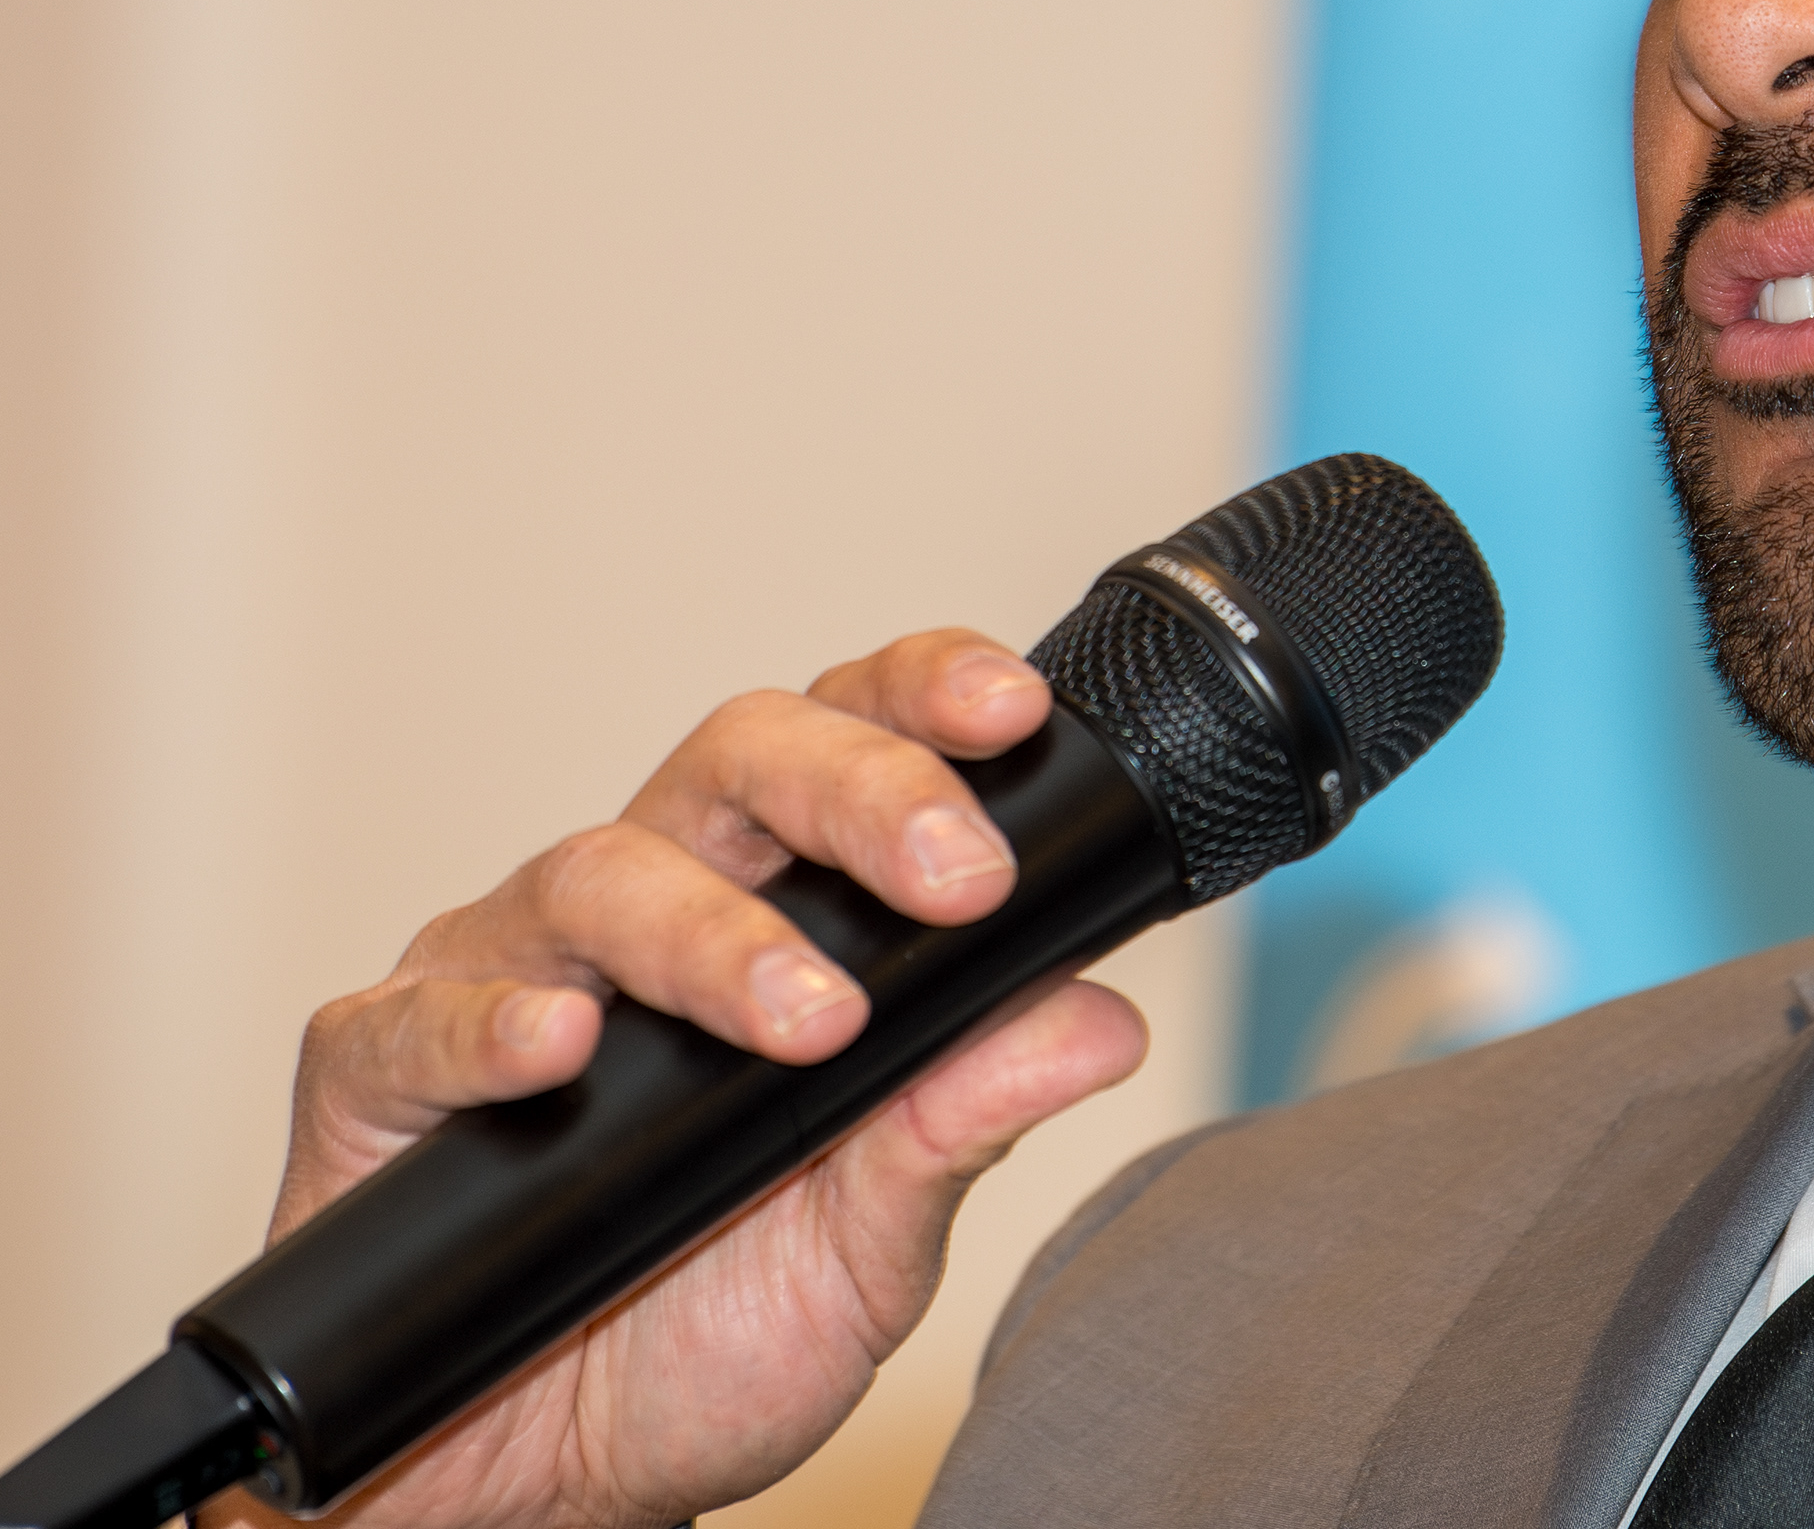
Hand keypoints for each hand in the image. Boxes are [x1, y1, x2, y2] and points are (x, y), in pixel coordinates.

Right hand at [209, 635, 1152, 1528]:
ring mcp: (505, 974)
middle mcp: (646, 908)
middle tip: (958, 878)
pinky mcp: (375, 1073)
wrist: (553, 1488)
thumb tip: (1104, 1023)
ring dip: (716, 935)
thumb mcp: (875, 1240)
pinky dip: (490, 1023)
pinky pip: (415, 1017)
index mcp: (780, 906)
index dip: (923, 698)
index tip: (1014, 714)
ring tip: (807, 1020)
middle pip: (738, 761)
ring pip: (598, 874)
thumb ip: (968, 1122)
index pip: (852, 741)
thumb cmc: (713, 1329)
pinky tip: (561, 1048)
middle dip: (860, 792)